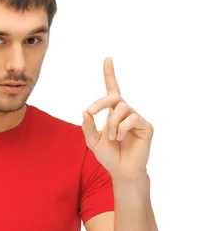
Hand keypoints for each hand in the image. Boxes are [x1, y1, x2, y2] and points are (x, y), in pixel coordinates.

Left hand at [81, 57, 153, 180]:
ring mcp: (136, 118)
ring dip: (111, 123)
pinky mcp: (146, 126)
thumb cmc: (109, 156)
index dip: (110, 74)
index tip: (107, 59)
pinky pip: (131, 118)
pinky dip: (121, 129)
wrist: (121, 171)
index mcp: (113, 113)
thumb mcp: (93, 141)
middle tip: (91, 112)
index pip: (112, 90)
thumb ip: (87, 126)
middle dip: (100, 102)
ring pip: (121, 108)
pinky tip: (120, 138)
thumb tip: (85, 110)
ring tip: (111, 137)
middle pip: (114, 97)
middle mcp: (126, 112)